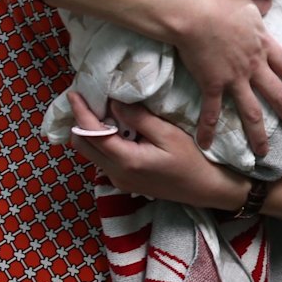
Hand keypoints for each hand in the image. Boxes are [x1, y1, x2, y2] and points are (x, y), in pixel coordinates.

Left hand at [68, 93, 247, 209]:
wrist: (205, 189)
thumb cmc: (191, 159)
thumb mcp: (167, 133)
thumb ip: (138, 118)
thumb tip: (114, 102)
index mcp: (126, 161)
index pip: (93, 134)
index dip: (81, 112)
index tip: (75, 92)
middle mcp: (116, 174)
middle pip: (84, 146)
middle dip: (79, 121)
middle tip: (84, 97)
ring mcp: (120, 180)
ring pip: (91, 153)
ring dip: (88, 130)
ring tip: (96, 106)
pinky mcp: (125, 180)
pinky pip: (102, 157)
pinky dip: (100, 139)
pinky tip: (110, 124)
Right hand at [174, 0, 281, 154]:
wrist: (196, 12)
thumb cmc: (221, 2)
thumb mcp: (247, 1)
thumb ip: (260, 4)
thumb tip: (269, 0)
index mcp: (263, 45)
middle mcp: (253, 66)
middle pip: (278, 95)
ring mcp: (233, 78)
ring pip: (251, 111)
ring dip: (258, 134)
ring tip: (264, 153)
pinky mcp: (212, 84)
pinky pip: (212, 112)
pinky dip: (208, 129)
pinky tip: (206, 144)